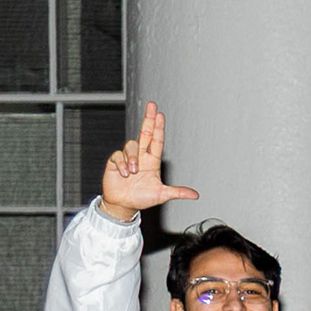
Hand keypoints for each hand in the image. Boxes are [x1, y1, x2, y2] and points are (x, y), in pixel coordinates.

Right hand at [100, 103, 200, 223]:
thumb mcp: (161, 195)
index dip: (159, 128)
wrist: (123, 205)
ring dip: (131, 157)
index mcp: (152, 161)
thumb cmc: (142, 198)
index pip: (157, 140)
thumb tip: (195, 195)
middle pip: (145, 133)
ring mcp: (127, 158)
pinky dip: (121, 164)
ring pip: (130, 146)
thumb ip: (177, 192)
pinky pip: (117, 156)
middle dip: (148, 119)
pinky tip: (123, 174)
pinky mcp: (115, 162)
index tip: (160, 115)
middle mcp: (140, 157)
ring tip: (132, 172)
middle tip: (152, 105)